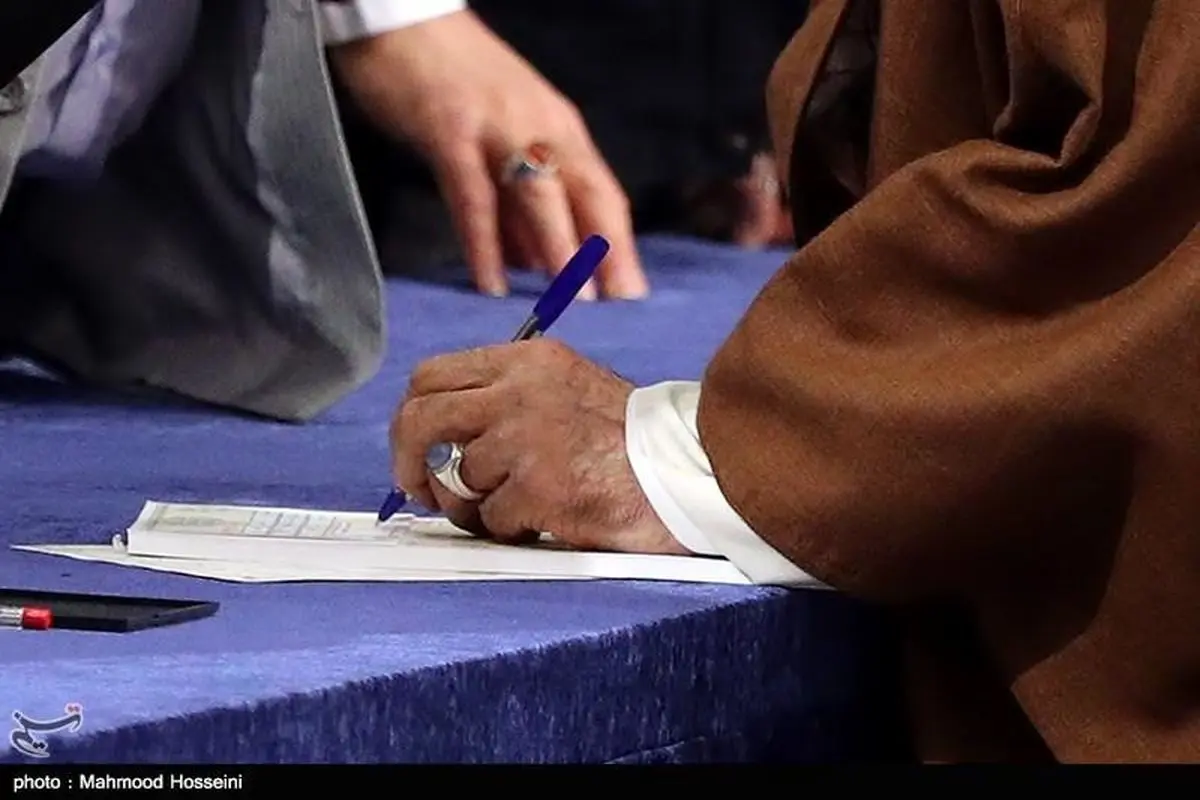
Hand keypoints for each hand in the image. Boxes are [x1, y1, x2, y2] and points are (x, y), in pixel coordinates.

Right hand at [329, 11, 647, 299]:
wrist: (401, 17)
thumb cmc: (454, 84)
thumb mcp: (503, 139)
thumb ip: (519, 201)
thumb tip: (538, 265)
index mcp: (560, 129)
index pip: (604, 195)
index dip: (622, 248)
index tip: (634, 300)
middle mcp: (541, 126)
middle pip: (589, 196)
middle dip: (608, 255)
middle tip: (621, 312)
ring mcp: (497, 127)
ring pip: (540, 195)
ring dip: (560, 251)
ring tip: (572, 304)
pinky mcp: (450, 131)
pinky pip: (473, 195)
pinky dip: (485, 243)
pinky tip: (491, 283)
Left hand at [389, 339, 685, 554]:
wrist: (684, 470)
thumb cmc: (625, 441)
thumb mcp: (564, 389)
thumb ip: (504, 399)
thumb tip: (437, 440)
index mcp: (526, 360)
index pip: (431, 376)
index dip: (411, 419)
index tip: (417, 452)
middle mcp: (520, 391)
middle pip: (420, 418)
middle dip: (408, 462)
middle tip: (421, 491)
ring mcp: (527, 438)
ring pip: (456, 479)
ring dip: (474, 506)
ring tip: (515, 508)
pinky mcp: (539, 486)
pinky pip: (490, 518)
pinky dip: (510, 528)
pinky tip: (545, 518)